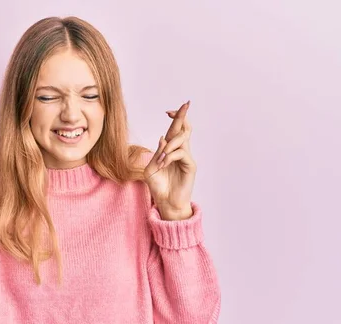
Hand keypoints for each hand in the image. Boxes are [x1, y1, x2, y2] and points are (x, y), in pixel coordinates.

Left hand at [143, 101, 195, 219]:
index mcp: (170, 151)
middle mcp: (180, 152)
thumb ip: (156, 154)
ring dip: (170, 144)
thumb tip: (162, 137)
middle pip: (183, 129)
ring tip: (161, 158)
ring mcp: (186, 158)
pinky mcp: (190, 166)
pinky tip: (163, 163)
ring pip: (182, 139)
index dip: (175, 118)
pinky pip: (181, 154)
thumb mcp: (151, 169)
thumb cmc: (158, 187)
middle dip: (182, 116)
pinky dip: (170, 156)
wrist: (166, 203)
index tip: (169, 110)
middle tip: (184, 104)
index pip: (174, 130)